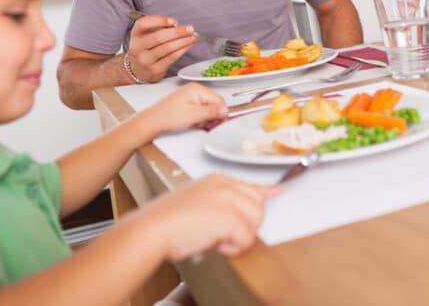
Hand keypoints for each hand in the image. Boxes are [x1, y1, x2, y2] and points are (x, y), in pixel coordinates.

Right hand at [127, 14, 196, 81]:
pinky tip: (189, 45)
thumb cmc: (147, 47)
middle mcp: (137, 47)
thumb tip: (176, 26)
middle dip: (177, 32)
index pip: (143, 24)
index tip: (174, 22)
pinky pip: (171, 58)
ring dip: (183, 41)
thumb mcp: (146, 35)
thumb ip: (159, 28)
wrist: (138, 70)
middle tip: (190, 29)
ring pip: (167, 48)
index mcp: (136, 34)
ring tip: (193, 37)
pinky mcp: (155, 69)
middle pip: (157, 37)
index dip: (159, 21)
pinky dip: (182, 50)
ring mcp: (145, 60)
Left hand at [141, 82, 227, 134]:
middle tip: (202, 123)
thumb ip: (212, 112)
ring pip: (207, 108)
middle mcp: (195, 89)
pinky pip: (199, 110)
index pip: (219, 100)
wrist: (152, 121)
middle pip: (214, 104)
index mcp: (198, 89)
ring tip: (194, 123)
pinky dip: (198, 117)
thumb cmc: (169, 116)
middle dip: (211, 116)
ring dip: (204, 118)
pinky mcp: (187, 102)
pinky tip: (191, 122)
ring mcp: (190, 95)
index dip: (221, 113)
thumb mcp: (195, 115)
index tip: (219, 122)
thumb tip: (226, 110)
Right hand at [149, 175, 280, 260]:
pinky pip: (246, 239)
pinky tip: (215, 245)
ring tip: (216, 239)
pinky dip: (233, 248)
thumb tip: (236, 215)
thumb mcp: (196, 202)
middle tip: (225, 235)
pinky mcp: (229, 217)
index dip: (266, 192)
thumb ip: (219, 203)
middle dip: (247, 225)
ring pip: (256, 221)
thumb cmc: (166, 221)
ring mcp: (228, 199)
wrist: (151, 230)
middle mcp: (225, 185)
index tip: (277, 191)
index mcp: (217, 180)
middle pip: (258, 205)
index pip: (251, 185)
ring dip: (240, 237)